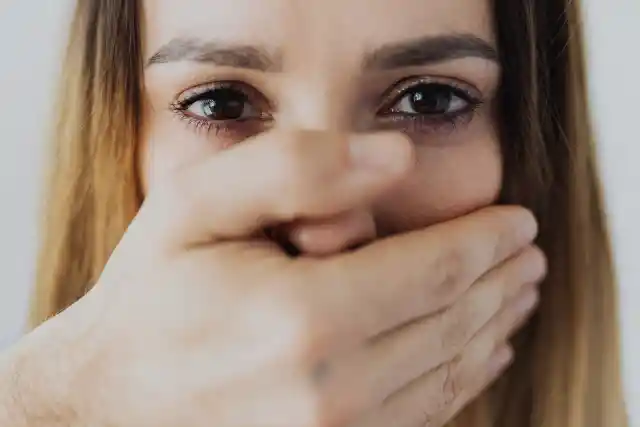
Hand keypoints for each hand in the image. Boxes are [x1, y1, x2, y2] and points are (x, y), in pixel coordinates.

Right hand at [13, 130, 543, 426]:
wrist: (108, 401)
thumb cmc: (150, 298)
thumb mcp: (196, 208)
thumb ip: (294, 168)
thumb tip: (394, 156)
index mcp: (303, 320)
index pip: (436, 270)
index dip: (487, 240)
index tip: (518, 221)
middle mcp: (331, 392)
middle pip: (454, 322)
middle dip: (502, 280)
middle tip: (529, 253)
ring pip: (452, 373)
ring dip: (493, 326)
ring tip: (518, 294)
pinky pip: (427, 415)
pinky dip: (464, 377)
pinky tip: (479, 351)